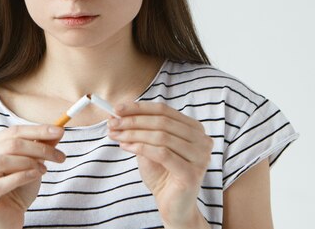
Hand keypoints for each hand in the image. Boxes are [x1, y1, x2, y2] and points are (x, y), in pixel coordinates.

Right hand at [0, 125, 65, 228]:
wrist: (9, 218)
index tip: (59, 131)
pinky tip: (35, 176)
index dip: (37, 130)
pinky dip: (20, 177)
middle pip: (9, 145)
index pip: (13, 132)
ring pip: (0, 161)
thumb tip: (58, 130)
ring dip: (28, 163)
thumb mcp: (32, 163)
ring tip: (44, 170)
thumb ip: (41, 146)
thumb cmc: (18, 188)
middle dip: (38, 148)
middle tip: (59, 156)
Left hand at [107, 102, 212, 227]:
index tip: (117, 108)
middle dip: (133, 120)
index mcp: (194, 129)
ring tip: (116, 135)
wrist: (173, 206)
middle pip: (162, 121)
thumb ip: (140, 130)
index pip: (164, 110)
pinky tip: (126, 147)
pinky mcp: (191, 173)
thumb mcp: (149, 146)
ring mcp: (199, 157)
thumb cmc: (162, 174)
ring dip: (134, 133)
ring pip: (161, 136)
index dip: (139, 108)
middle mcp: (202, 140)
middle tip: (112, 122)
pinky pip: (162, 153)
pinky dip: (140, 147)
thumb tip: (117, 113)